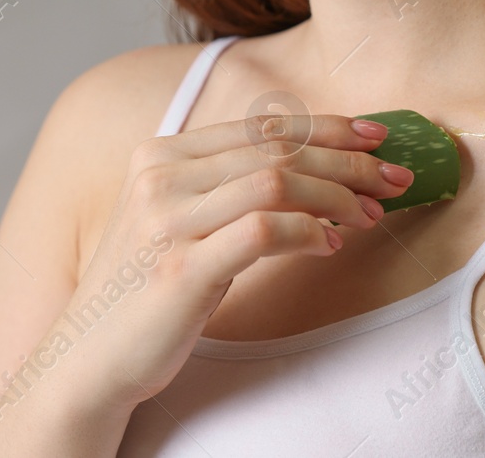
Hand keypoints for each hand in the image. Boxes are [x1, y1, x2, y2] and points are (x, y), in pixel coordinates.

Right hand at [49, 112, 414, 413]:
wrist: (89, 358)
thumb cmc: (145, 292)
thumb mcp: (177, 222)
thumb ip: (223, 188)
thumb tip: (310, 167)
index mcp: (159, 155)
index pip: (259, 126)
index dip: (326, 127)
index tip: (375, 137)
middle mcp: (160, 176)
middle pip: (275, 148)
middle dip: (347, 160)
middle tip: (394, 178)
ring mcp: (166, 220)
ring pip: (275, 181)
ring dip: (336, 196)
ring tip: (369, 216)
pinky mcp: (180, 266)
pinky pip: (263, 231)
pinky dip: (309, 233)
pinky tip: (331, 246)